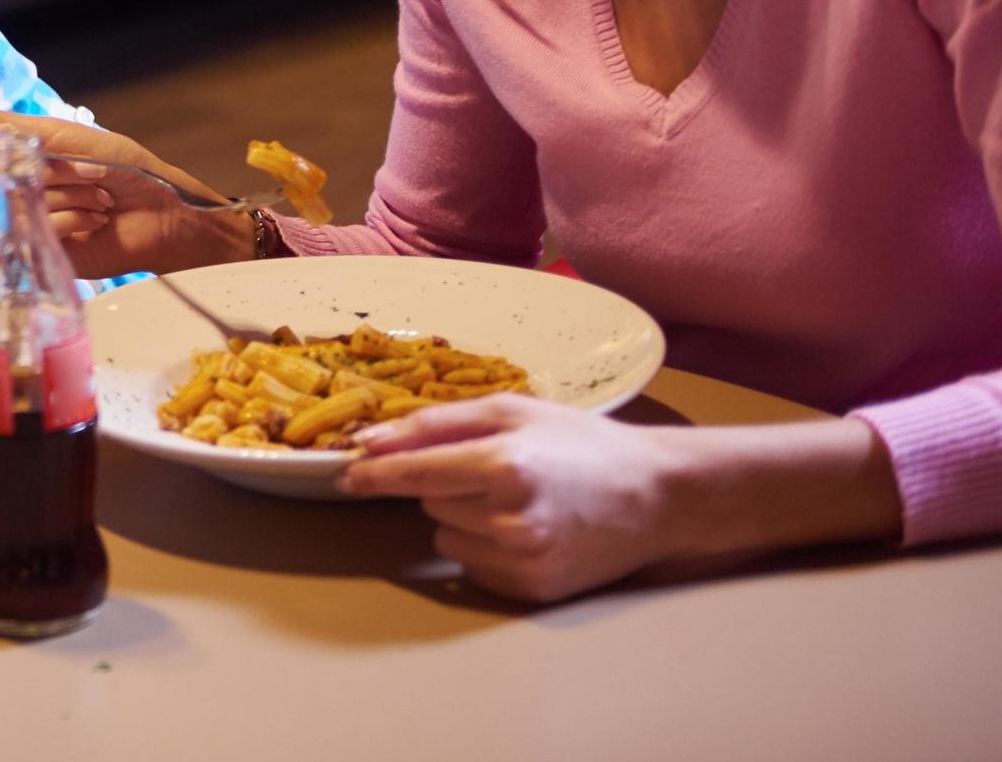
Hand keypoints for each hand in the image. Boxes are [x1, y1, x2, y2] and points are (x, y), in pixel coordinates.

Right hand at [0, 92, 253, 276]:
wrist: (168, 215)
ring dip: (66, 196)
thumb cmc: (122, 167)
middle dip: (40, 170)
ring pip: (18, 207)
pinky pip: (36, 237)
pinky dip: (70, 223)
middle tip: (77, 171)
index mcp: (24, 156)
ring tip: (98, 199)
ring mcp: (33, 226)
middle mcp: (23, 191)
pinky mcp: (45, 258)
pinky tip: (95, 223)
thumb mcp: (60, 136)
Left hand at [340, 393, 687, 603]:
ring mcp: (522, 560)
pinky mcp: (532, 590)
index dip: (372, 474)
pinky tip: (526, 530)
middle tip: (495, 471)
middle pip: (429, 503)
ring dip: (464, 518)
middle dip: (445, 484)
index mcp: (503, 464)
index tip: (344, 474)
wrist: (658, 497)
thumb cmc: (582, 444)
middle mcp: (509, 518)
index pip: (413, 474)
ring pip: (446, 536)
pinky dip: (485, 548)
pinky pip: (473, 566)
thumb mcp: (513, 411)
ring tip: (517, 501)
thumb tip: (372, 439)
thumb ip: (437, 422)